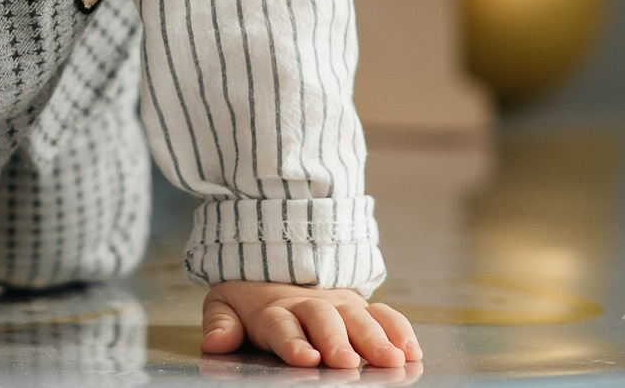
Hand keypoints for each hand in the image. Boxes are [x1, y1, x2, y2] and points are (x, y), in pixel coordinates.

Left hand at [201, 282, 421, 368]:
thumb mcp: (225, 306)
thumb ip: (221, 325)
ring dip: (375, 339)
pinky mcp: (359, 307)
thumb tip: (213, 343)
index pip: (282, 325)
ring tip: (391, 360)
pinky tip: (411, 351)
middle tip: (347, 361)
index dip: (293, 341)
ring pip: (358, 318)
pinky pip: (383, 315)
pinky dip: (399, 330)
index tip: (306, 358)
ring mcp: (337, 304)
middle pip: (324, 320)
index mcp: (273, 309)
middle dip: (337, 340)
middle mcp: (309, 305)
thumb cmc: (251, 300)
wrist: (276, 263)